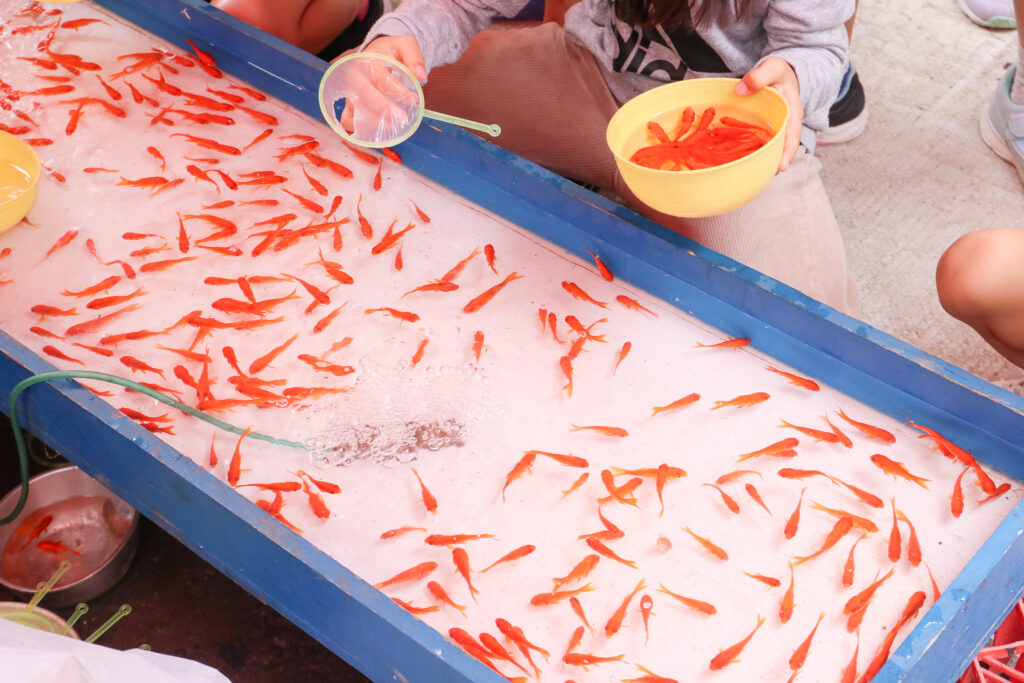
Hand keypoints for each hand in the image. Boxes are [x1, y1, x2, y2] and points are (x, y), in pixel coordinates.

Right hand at [329, 37, 425, 143]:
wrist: (376, 56)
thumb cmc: (390, 52)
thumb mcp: (404, 45)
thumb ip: (414, 56)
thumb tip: (421, 76)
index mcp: (366, 61)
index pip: (380, 77)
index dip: (396, 90)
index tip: (414, 100)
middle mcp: (353, 78)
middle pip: (363, 95)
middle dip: (383, 109)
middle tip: (402, 119)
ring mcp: (348, 94)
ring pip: (355, 111)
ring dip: (374, 122)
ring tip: (394, 128)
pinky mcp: (349, 107)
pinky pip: (348, 122)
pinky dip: (360, 130)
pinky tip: (378, 133)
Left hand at [734, 57, 801, 171]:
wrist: (777, 74)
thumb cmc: (778, 72)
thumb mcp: (772, 68)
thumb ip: (759, 76)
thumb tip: (740, 90)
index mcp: (792, 113)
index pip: (792, 137)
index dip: (787, 153)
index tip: (781, 168)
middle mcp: (784, 126)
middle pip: (780, 149)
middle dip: (771, 164)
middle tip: (759, 179)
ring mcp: (773, 131)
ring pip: (767, 149)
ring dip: (759, 162)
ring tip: (745, 176)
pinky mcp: (762, 132)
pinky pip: (756, 144)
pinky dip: (748, 152)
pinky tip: (735, 162)